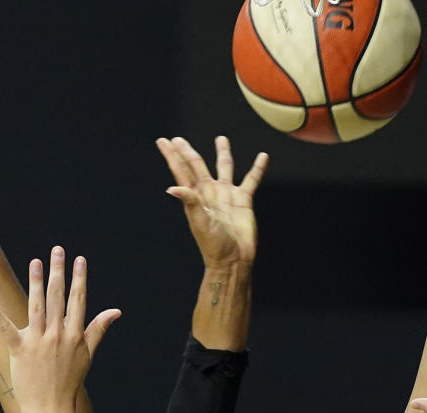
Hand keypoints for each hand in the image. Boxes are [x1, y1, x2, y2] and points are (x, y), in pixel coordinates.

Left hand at [0, 248, 119, 412]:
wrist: (52, 409)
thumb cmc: (69, 382)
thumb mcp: (87, 355)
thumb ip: (98, 329)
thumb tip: (115, 311)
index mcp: (74, 336)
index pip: (78, 301)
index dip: (79, 279)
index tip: (79, 259)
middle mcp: (58, 336)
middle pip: (58, 299)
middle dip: (58, 272)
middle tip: (57, 251)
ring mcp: (39, 343)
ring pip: (37, 307)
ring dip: (36, 283)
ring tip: (36, 262)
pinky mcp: (20, 351)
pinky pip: (6, 329)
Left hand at [156, 135, 267, 269]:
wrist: (233, 259)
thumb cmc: (214, 245)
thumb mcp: (200, 222)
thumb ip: (190, 201)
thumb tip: (172, 188)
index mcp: (196, 196)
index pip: (182, 170)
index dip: (173, 156)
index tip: (163, 141)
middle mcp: (210, 193)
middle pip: (198, 166)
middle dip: (188, 152)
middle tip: (178, 140)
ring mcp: (227, 195)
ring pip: (224, 168)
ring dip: (223, 153)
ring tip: (221, 139)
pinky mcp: (243, 201)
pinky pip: (251, 180)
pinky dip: (257, 168)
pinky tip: (262, 157)